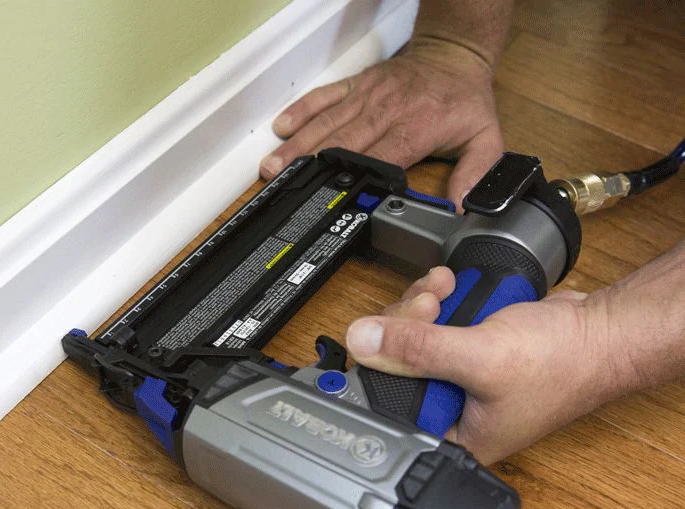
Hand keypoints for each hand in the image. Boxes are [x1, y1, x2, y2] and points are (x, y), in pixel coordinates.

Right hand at [260, 44, 502, 207]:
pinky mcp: (356, 85)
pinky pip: (324, 96)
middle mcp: (385, 111)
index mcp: (414, 128)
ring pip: (326, 122)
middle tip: (283, 184)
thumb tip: (463, 206)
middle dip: (311, 164)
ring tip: (273, 165)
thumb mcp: (484, 138)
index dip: (356, 176)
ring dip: (298, 145)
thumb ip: (476, 174)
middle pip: (342, 142)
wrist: (454, 53)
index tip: (332, 196)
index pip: (380, 157)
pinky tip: (281, 127)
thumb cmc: (464, 98)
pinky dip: (302, 111)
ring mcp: (366, 96)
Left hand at [344, 267, 616, 463]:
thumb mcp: (481, 358)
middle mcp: (449, 411)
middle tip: (426, 306)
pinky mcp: (466, 349)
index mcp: (450, 436)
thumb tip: (362, 341)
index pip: (385, 407)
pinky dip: (434, 300)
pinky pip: (431, 323)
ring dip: (418, 306)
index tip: (379, 334)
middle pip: (391, 365)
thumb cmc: (561, 364)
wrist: (602, 333)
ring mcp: (457, 378)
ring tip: (442, 291)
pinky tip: (447, 287)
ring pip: (407, 338)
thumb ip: (418, 351)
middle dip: (402, 324)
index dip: (375, 366)